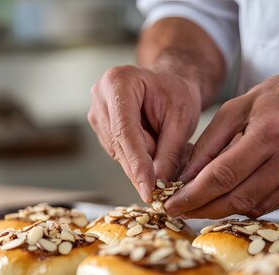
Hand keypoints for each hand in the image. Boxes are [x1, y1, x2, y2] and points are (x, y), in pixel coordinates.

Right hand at [88, 65, 200, 200]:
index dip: (137, 162)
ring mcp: (96, 112)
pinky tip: (152, 146)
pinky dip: (136, 157)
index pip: (125, 130)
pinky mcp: (99, 127)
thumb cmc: (177, 94)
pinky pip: (117, 152)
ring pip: (117, 152)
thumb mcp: (182, 120)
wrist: (169, 85)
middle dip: (141, 166)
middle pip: (118, 144)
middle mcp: (100, 95)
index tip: (148, 189)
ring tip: (163, 145)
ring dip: (141, 160)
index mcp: (119, 81)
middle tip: (163, 184)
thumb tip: (158, 183)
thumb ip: (170, 152)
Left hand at [166, 70, 278, 218]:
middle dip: (203, 208)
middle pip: (237, 197)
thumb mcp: (240, 105)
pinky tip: (228, 201)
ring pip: (254, 207)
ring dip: (222, 211)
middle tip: (179, 211)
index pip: (223, 174)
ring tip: (198, 207)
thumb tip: (185, 176)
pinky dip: (245, 206)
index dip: (194, 195)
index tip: (171, 205)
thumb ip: (210, 141)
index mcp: (270, 132)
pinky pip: (270, 205)